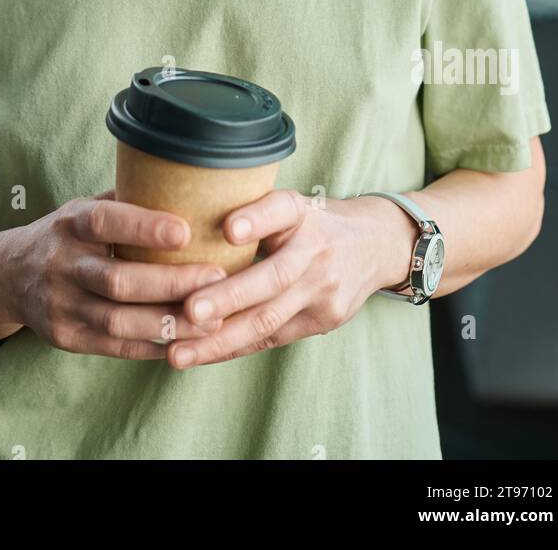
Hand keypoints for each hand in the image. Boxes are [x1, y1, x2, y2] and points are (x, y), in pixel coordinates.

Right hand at [0, 188, 227, 359]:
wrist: (8, 275)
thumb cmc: (67, 235)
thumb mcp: (85, 207)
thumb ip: (128, 200)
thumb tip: (188, 181)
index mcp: (71, 224)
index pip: (105, 221)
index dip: (144, 227)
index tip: (186, 230)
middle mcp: (62, 264)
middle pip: (118, 280)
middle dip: (171, 282)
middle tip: (217, 278)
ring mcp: (60, 305)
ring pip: (118, 321)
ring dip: (169, 322)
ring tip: (212, 318)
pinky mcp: (66, 337)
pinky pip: (114, 347)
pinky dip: (152, 346)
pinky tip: (186, 340)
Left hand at [164, 189, 413, 369]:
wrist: (378, 244)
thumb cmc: (316, 220)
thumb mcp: (292, 202)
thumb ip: (253, 212)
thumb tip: (190, 227)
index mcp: (303, 213)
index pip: (281, 211)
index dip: (255, 219)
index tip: (229, 229)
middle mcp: (316, 252)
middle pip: (272, 278)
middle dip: (227, 299)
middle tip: (188, 311)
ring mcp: (324, 291)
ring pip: (269, 319)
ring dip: (220, 340)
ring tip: (179, 352)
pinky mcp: (324, 321)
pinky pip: (272, 338)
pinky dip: (234, 348)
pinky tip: (201, 355)